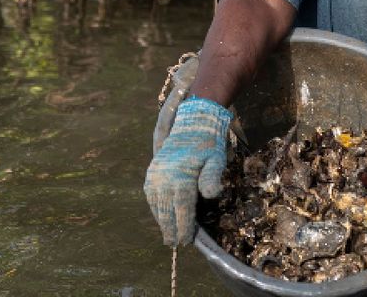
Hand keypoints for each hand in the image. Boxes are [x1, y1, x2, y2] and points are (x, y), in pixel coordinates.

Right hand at [144, 96, 231, 244]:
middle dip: (170, 229)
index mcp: (181, 178)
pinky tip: (160, 214)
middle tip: (174, 244)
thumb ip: (212, 178)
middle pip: (166, 211)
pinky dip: (155, 207)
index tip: (187, 241)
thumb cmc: (207, 144)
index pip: (181, 211)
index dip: (184, 228)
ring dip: (161, 220)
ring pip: (156, 204)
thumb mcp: (216, 160)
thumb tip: (211, 195)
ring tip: (167, 234)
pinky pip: (150, 194)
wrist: (191, 123)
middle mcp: (164, 178)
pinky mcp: (151, 171)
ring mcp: (155, 174)